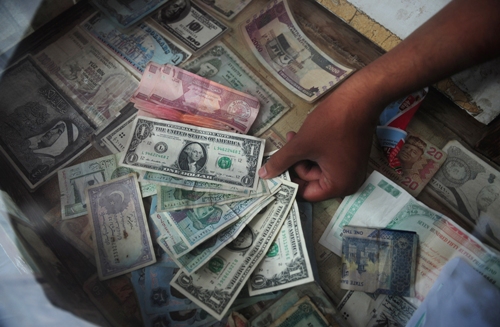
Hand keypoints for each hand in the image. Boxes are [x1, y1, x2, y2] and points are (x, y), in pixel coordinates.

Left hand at [259, 85, 381, 201]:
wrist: (359, 99)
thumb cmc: (331, 124)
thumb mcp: (301, 145)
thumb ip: (281, 161)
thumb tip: (263, 175)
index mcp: (339, 186)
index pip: (306, 193)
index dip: (289, 181)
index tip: (275, 169)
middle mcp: (348, 183)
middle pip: (311, 180)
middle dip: (296, 163)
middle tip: (286, 145)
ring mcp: (350, 169)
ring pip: (316, 167)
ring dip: (302, 154)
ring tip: (293, 136)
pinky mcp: (349, 156)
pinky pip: (326, 159)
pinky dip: (313, 150)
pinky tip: (304, 136)